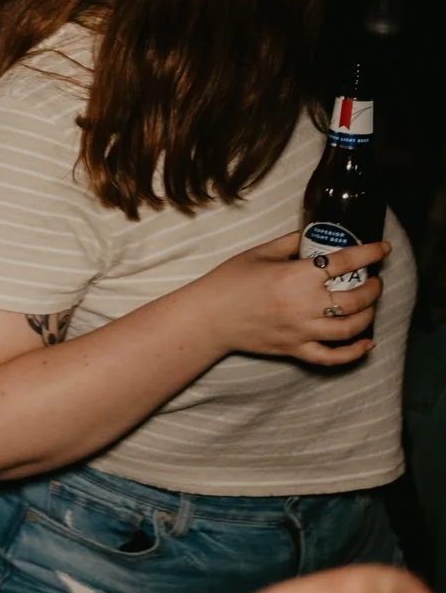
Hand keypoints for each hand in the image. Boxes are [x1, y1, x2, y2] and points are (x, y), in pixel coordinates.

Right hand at [195, 232, 389, 364]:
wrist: (209, 317)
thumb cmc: (229, 281)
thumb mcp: (258, 253)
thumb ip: (289, 242)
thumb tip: (311, 235)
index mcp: (296, 276)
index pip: (344, 262)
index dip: (369, 253)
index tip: (382, 248)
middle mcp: (305, 305)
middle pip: (356, 298)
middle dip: (374, 288)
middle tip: (374, 280)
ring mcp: (302, 330)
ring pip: (351, 327)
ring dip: (368, 315)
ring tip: (369, 305)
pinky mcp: (296, 349)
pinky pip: (333, 357)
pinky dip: (355, 352)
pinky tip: (366, 343)